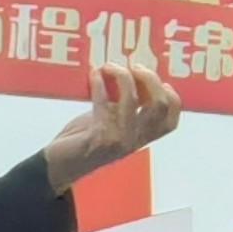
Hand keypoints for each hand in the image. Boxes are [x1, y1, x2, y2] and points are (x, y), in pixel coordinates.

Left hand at [45, 46, 179, 188]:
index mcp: (142, 137)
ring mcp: (118, 139)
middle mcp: (135, 140)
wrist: (61, 165)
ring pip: (132, 100)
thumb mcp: (113, 122)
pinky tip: (94, 74)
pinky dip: (98, 84)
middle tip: (135, 66)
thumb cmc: (86, 139)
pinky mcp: (98, 137)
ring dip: (122, 76)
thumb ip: (125, 106)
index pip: (171, 120)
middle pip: (160, 105)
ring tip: (110, 66)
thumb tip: (132, 75)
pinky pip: (103, 103)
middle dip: (150, 79)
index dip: (172, 97)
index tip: (160, 80)